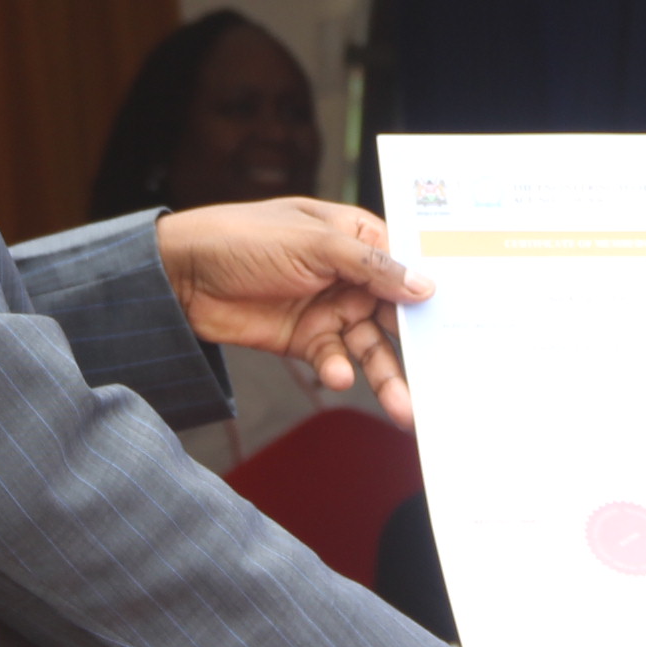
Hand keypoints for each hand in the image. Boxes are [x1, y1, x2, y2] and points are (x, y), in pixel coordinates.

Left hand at [154, 199, 431, 425]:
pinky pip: (335, 360)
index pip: (408, 264)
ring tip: (404, 408)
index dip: (435, 290)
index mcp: (357, 237)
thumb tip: (426, 285)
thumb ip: (371, 266)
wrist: (179, 275)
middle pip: (397, 314)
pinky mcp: (306, 340)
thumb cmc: (243, 238)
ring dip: (386, 377)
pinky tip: (335, 378)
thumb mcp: (313, 243)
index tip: (466, 320)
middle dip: (419, 347)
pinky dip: (338, 372)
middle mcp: (349, 274)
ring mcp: (328, 308)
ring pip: (371, 348)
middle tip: (445, 381)